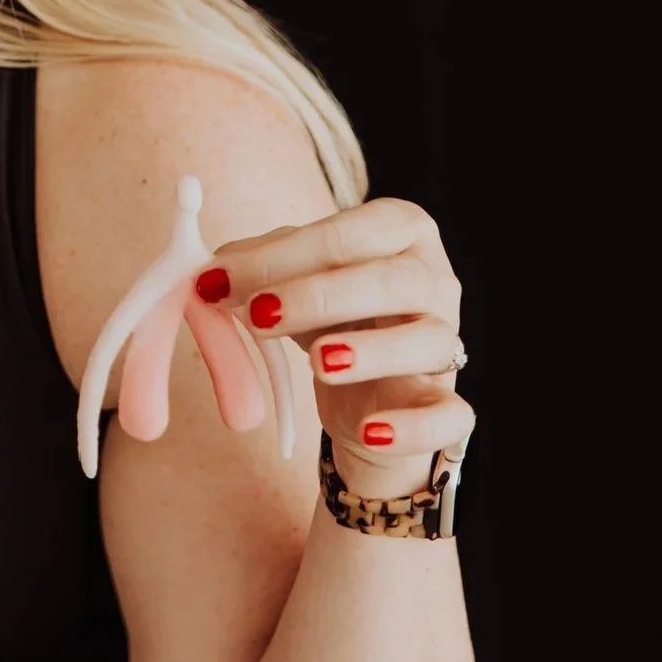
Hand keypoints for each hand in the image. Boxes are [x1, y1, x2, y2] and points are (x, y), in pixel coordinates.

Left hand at [194, 198, 474, 498]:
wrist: (369, 395)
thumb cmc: (333, 315)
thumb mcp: (296, 279)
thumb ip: (257, 267)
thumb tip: (211, 272)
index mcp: (400, 231)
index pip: (349, 232)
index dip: (284, 254)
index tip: (221, 279)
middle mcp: (435, 281)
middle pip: (394, 280)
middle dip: (321, 295)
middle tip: (259, 315)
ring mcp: (449, 345)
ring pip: (429, 341)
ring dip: (372, 350)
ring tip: (319, 362)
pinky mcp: (449, 408)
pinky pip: (450, 416)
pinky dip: (413, 427)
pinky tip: (369, 430)